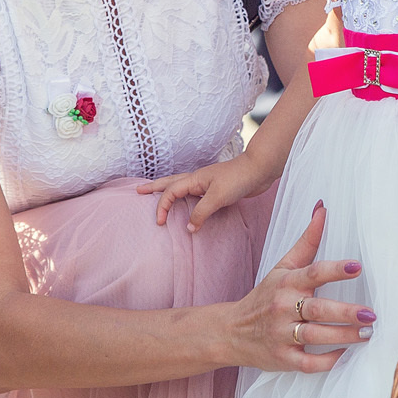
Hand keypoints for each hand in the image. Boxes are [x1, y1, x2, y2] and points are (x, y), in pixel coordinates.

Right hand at [140, 145, 276, 230]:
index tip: (159, 222)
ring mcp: (206, 183)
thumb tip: (189, 227)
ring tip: (156, 193)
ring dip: (167, 190)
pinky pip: (194, 194)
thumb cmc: (238, 179)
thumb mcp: (217, 197)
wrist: (259, 169)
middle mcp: (197, 179)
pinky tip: (187, 203)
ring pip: (181, 186)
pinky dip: (185, 198)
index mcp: (194, 179)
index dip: (162, 207)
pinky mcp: (216, 189)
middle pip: (170, 183)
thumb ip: (201, 212)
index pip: (171, 192)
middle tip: (138, 191)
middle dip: (153, 188)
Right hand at [228, 204, 375, 372]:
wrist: (231, 332)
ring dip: (344, 336)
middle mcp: (283, 309)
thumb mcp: (282, 267)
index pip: (312, 273)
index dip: (335, 270)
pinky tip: (345, 354)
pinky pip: (308, 364)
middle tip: (372, 314)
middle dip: (346, 313)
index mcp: (286, 284)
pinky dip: (327, 362)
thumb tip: (323, 208)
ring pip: (315, 337)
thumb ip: (307, 241)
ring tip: (368, 334)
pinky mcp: (283, 359)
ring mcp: (282, 335)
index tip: (357, 266)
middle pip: (317, 309)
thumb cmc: (264, 296)